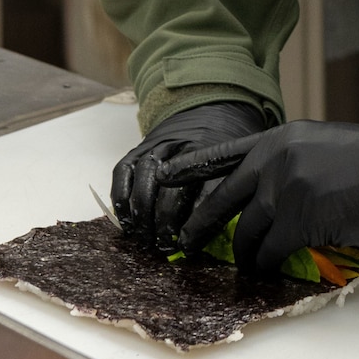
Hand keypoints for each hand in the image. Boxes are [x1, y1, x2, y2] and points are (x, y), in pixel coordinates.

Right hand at [110, 100, 265, 250]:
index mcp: (215, 155)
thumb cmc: (224, 152)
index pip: (205, 192)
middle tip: (161, 245)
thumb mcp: (237, 168)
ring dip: (141, 212)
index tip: (187, 246)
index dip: (194, 222)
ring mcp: (159, 145)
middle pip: (171, 187)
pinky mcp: (139, 146)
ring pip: (145, 177)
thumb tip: (220, 239)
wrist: (209, 113)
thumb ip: (229, 196)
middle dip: (163, 221)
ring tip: (143, 237)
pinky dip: (121, 196)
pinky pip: (124, 170)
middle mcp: (185, 148)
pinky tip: (126, 219)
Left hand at [165, 120, 358, 276]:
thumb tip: (273, 191)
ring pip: (246, 232)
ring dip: (246, 254)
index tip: (164, 180)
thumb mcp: (322, 146)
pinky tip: (268, 271)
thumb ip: (291, 162)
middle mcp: (273, 160)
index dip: (192, 169)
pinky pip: (269, 252)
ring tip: (247, 265)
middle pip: (222, 199)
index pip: (224, 154)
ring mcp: (282, 191)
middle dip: (200, 226)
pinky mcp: (295, 222)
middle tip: (185, 244)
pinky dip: (266, 265)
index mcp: (279, 138)